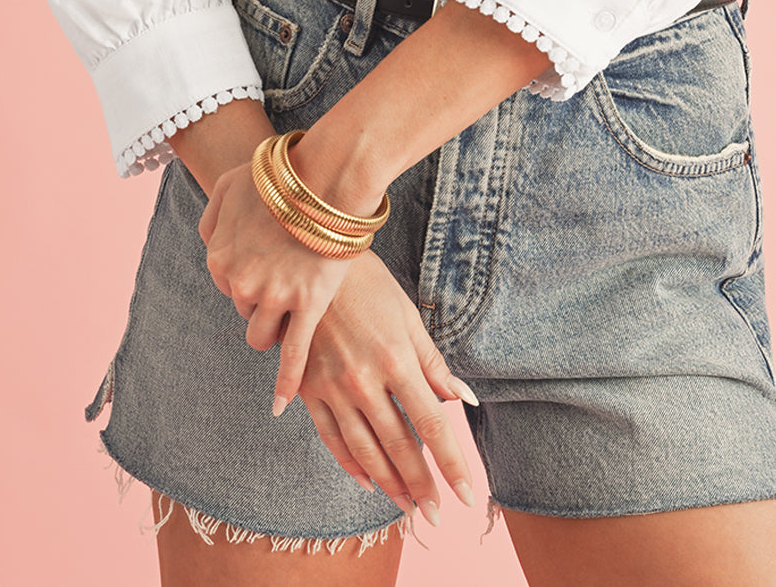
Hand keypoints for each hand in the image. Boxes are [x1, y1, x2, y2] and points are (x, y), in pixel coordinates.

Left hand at [198, 158, 352, 408]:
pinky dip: (287, 381)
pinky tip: (280, 405)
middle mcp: (242, 282)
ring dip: (275, 325)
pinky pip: (294, 352)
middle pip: (244, 309)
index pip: (226, 284)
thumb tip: (210, 243)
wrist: (323, 174)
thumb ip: (212, 218)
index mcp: (219, 257)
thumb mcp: (228, 185)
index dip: (248, 275)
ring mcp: (276, 296)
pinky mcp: (309, 304)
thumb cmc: (279, 175)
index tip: (266, 263)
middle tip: (285, 273)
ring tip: (294, 305)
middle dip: (262, 297)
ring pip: (264, 334)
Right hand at [293, 250, 477, 523]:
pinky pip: (331, 438)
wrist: (312, 260)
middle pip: (399, 446)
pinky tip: (366, 480)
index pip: (432, 425)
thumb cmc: (369, 285)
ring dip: (389, 484)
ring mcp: (332, 388)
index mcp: (396, 360)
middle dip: (421, 485)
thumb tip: (465, 400)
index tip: (467, 492)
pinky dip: (349, 464)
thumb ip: (434, 363)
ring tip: (406, 507)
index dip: (451, 462)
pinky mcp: (308, 389)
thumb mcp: (408, 317)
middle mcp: (365, 380)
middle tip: (436, 515)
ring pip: (364, 451)